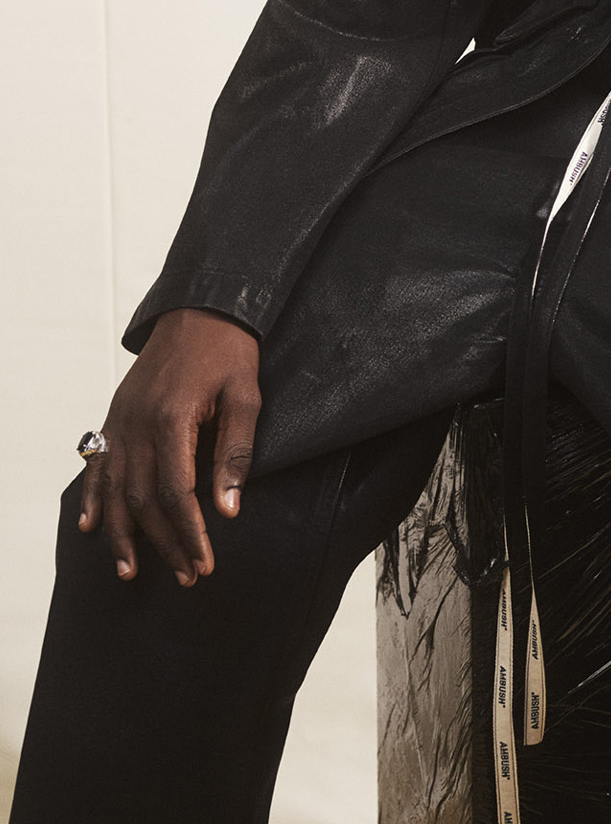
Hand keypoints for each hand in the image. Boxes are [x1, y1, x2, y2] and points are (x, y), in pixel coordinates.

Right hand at [78, 308, 260, 585]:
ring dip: (122, 534)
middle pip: (143, 500)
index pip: (177, 494)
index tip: (204, 563)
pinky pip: (98, 464)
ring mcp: (121, 420)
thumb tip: (229, 509)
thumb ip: (236, 452)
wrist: (202, 307)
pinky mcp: (115, 414)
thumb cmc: (229, 350)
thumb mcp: (246, 396)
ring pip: (115, 490)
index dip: (190, 534)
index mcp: (172, 419)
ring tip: (131, 570)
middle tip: (185, 574)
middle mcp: (138, 424)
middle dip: (163, 543)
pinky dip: (93, 498)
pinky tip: (93, 526)